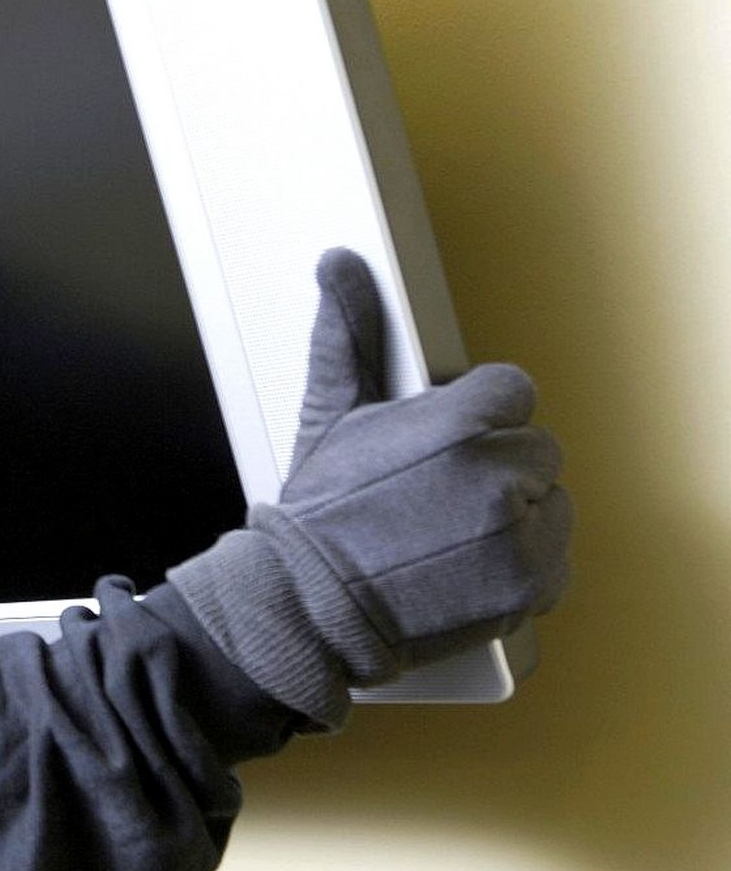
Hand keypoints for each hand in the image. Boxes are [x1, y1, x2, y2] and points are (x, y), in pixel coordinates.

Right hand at [257, 248, 572, 678]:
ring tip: (452, 538)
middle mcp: (496, 477)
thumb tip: (338, 263)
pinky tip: (471, 568)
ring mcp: (520, 535)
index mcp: (456, 424)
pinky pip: (557, 556)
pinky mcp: (532, 585)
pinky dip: (523, 565)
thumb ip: (347, 334)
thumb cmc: (319, 515)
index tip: (443, 450)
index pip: (512, 391)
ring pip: (550, 502)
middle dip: (494, 468)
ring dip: (514, 515)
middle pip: (534, 449)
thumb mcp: (329, 416)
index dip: (475, 419)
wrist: (312, 607)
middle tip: (439, 500)